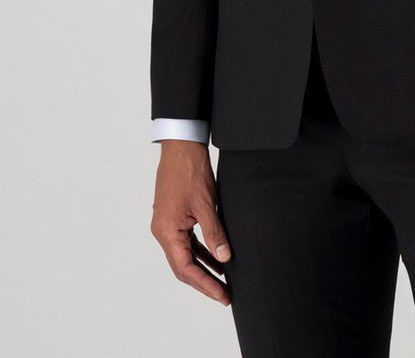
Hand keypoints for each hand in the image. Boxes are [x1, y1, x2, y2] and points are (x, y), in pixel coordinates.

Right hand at [150, 140, 231, 305]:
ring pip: (184, 256)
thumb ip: (214, 233)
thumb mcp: (206, 205)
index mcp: (167, 232)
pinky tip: (215, 258)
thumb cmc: (190, 172)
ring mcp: (167, 225)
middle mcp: (163, 232)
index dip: (205, 284)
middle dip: (204, 282)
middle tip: (224, 294)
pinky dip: (200, 252)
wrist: (181, 147)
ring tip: (223, 281)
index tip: (222, 295)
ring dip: (202, 268)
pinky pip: (186, 242)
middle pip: (182, 267)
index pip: (186, 269)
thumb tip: (224, 258)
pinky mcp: (173, 217)